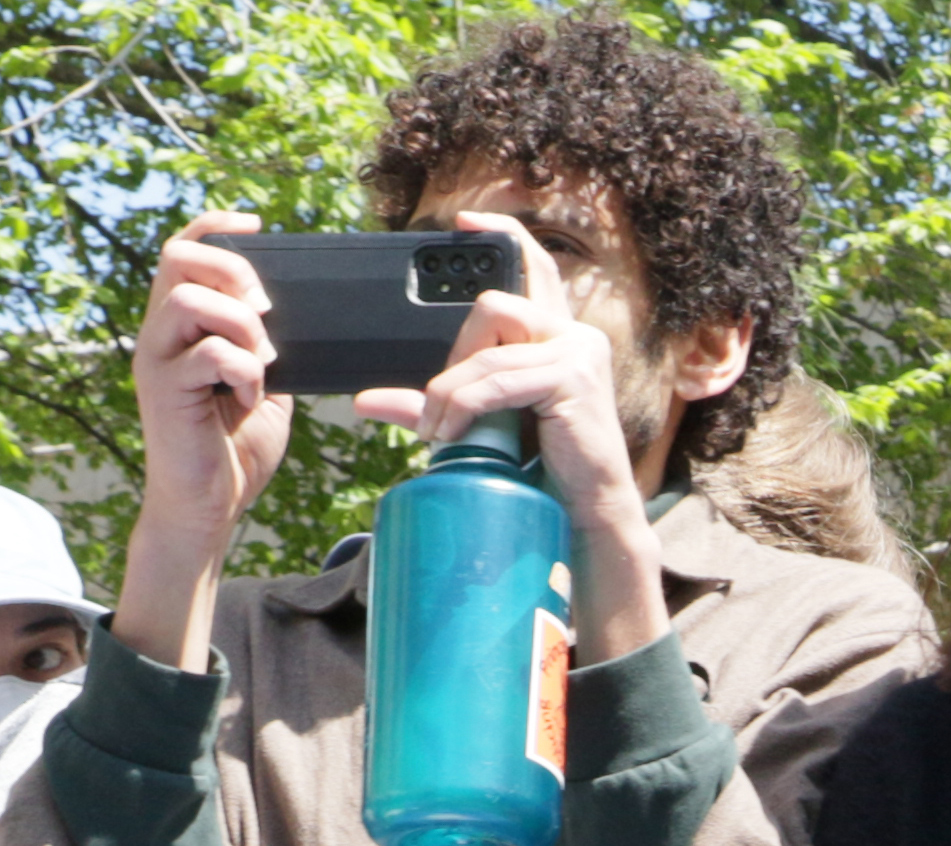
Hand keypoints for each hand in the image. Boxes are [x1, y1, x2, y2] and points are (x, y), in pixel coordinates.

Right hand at [115, 221, 293, 670]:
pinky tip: (251, 399)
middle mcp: (161, 332)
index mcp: (183, 324)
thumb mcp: (266, 384)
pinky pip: (208, 354)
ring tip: (263, 361)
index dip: (216, 227)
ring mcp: (158, 358)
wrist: (210, 504)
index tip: (256, 223)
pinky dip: (244, 371)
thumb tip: (302, 314)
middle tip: (267, 310)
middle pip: (178, 258)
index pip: (185, 250)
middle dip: (233, 272)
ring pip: (189, 300)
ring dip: (241, 325)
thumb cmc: (236, 445)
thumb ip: (271, 346)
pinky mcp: (164, 390)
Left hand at [353, 216, 668, 665]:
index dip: (502, 238)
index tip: (462, 223)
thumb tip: (364, 402)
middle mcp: (575, 336)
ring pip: (488, 343)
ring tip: (440, 432)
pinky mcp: (572, 381)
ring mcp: (579, 355)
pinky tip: (451, 435)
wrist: (585, 517)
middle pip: (490, 306)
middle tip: (444, 407)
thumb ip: (432, 403)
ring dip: (452, 389)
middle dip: (455, 356)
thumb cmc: (543, 471)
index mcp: (559, 337)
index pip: (534, 269)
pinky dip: (464, 405)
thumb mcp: (482, 423)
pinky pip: (496, 378)